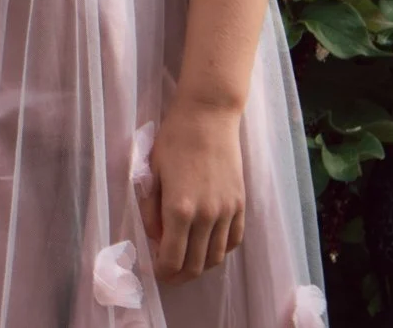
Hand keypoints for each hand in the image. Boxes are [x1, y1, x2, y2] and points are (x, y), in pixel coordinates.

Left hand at [142, 101, 246, 282]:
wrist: (208, 117)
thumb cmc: (173, 139)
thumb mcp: (152, 172)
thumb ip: (151, 209)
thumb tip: (155, 237)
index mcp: (179, 209)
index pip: (172, 258)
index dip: (162, 271)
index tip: (154, 271)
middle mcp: (206, 216)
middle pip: (196, 264)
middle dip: (180, 275)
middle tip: (168, 274)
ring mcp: (227, 212)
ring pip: (217, 257)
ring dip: (201, 266)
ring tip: (187, 263)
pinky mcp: (241, 205)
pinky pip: (234, 240)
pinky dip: (221, 250)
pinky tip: (209, 247)